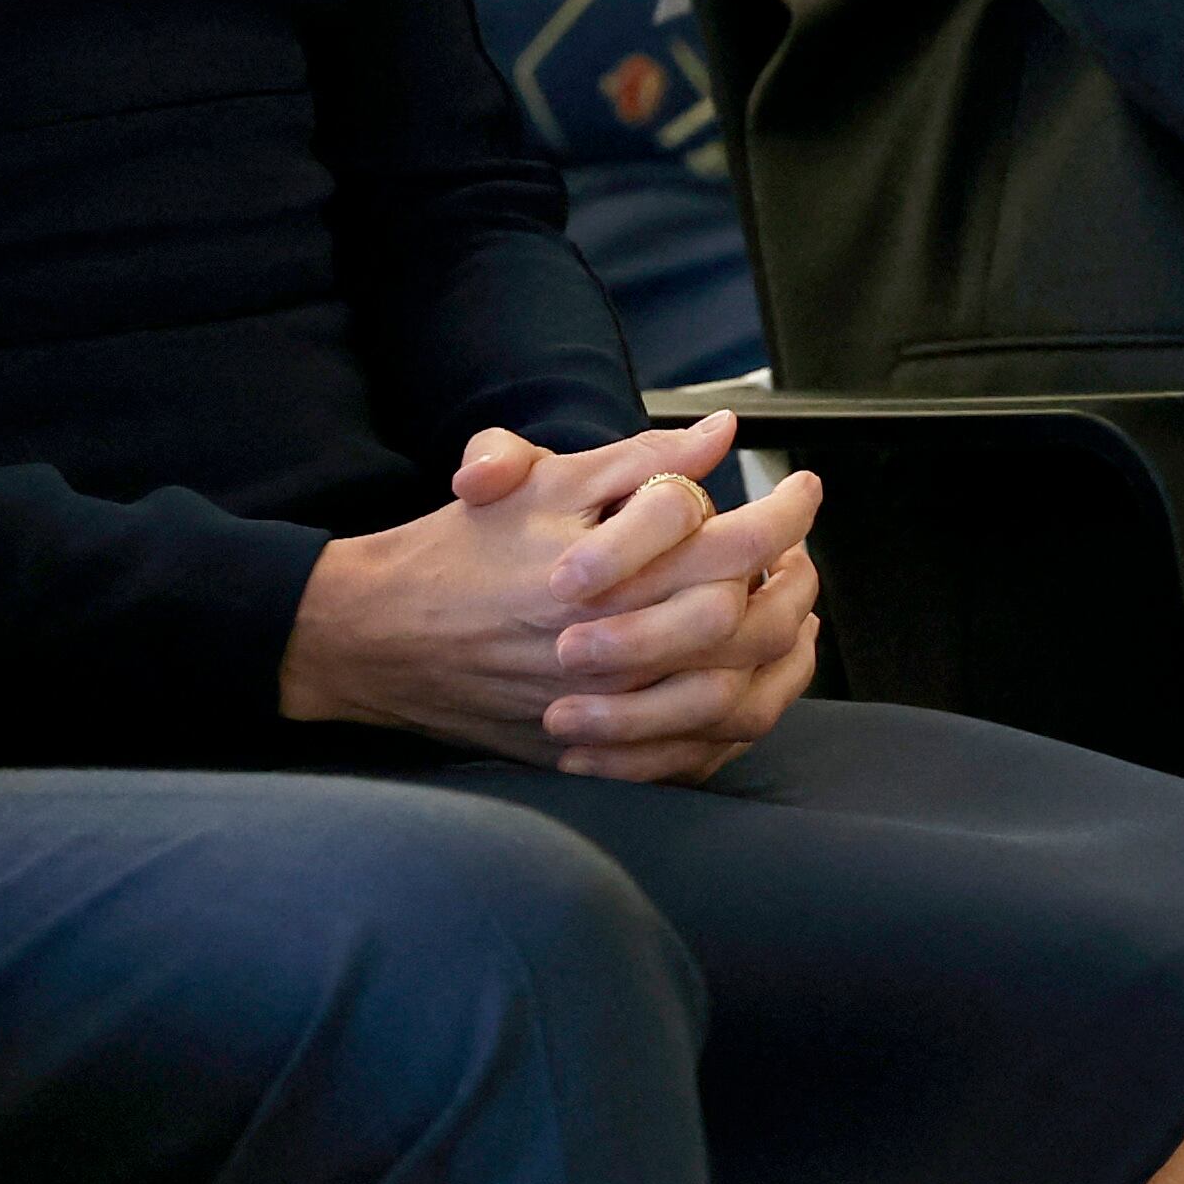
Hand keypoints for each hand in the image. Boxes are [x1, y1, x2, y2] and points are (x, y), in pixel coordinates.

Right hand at [280, 416, 821, 775]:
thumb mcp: (538, 480)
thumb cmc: (458, 549)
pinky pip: (701, 749)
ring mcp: (611, 708)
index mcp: (608, 573)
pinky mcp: (599, 749)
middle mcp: (618, 646)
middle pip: (751, 621)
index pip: (734, 541)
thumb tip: (721, 435)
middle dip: (797, 575)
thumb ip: (636, 458)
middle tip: (801, 543)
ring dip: (784, 647)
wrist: (381, 637)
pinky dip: (745, 710)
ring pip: (738, 691)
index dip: (787, 509)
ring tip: (796, 602)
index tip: (802, 485)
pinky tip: (758, 673)